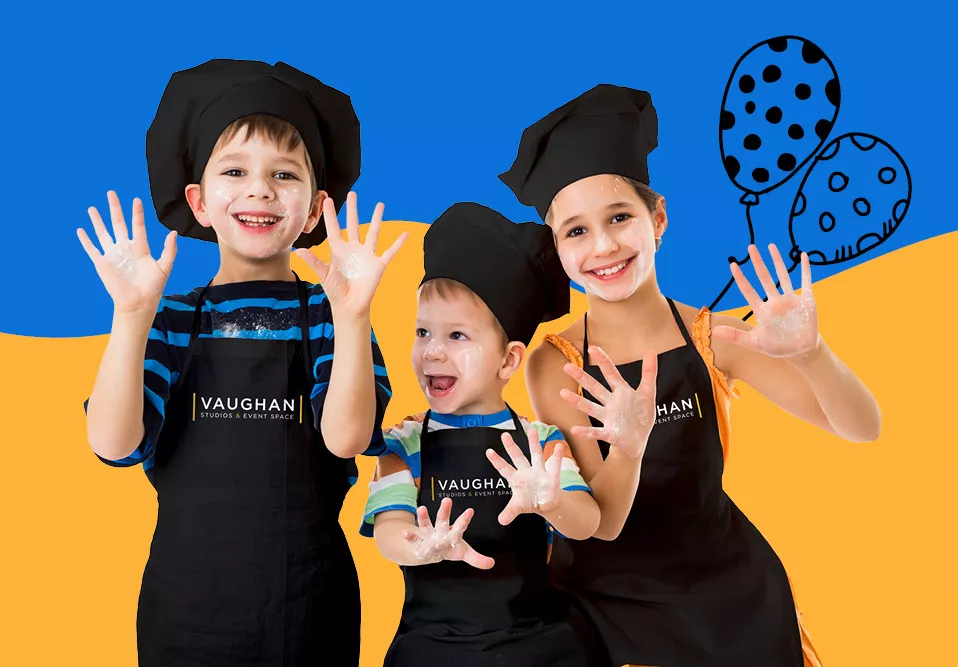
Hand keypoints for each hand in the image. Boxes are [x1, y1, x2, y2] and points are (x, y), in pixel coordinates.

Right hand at [77, 191, 176, 314]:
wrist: (138, 303)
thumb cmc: (153, 287)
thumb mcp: (165, 267)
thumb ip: (169, 250)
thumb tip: (173, 233)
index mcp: (140, 249)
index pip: (138, 226)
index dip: (137, 213)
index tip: (136, 199)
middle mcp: (125, 249)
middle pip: (119, 224)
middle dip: (115, 209)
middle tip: (111, 193)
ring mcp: (113, 255)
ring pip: (103, 233)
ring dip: (97, 221)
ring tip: (92, 208)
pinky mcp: (102, 263)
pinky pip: (92, 249)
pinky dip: (85, 240)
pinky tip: (80, 230)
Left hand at [294, 192, 406, 317]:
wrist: (350, 305)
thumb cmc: (335, 290)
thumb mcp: (323, 274)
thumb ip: (314, 262)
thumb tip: (299, 251)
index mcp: (338, 250)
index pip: (334, 228)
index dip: (330, 215)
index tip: (327, 200)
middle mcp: (353, 249)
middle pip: (354, 224)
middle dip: (353, 209)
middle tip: (353, 194)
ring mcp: (367, 255)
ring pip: (373, 232)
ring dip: (377, 219)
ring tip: (380, 205)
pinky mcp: (378, 264)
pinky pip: (390, 251)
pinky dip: (398, 243)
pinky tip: (405, 234)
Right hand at [403, 497, 494, 568]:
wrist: (431, 551)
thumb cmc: (449, 548)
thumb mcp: (463, 553)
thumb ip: (477, 559)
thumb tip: (491, 564)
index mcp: (453, 533)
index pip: (460, 525)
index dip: (465, 519)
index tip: (470, 510)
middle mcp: (440, 530)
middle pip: (443, 519)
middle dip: (445, 511)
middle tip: (447, 499)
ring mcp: (428, 535)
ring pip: (426, 524)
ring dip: (424, 517)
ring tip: (422, 508)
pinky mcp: (418, 541)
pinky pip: (413, 539)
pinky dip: (410, 536)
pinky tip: (405, 533)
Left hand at [486, 428, 562, 523]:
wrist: (546, 503)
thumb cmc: (529, 501)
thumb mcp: (518, 507)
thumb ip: (509, 512)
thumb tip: (501, 521)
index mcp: (516, 479)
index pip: (504, 469)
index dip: (497, 461)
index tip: (488, 451)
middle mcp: (526, 472)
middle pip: (518, 457)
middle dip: (511, 447)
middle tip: (504, 435)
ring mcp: (539, 472)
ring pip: (536, 455)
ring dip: (534, 443)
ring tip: (532, 430)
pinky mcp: (552, 476)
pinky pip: (555, 464)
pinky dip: (557, 456)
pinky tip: (559, 446)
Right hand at [559, 347, 657, 458]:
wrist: (638, 441)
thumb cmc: (641, 417)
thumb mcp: (648, 394)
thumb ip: (649, 373)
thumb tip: (650, 351)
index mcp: (621, 392)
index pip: (610, 373)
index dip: (602, 361)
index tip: (592, 348)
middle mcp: (611, 403)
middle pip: (594, 387)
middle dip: (581, 377)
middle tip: (566, 367)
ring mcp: (608, 418)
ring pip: (590, 407)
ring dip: (577, 401)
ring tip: (562, 393)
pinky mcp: (609, 433)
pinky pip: (596, 432)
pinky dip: (586, 432)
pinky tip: (575, 429)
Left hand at [713, 244, 819, 358]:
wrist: (800, 352)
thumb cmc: (777, 347)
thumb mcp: (755, 343)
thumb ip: (735, 336)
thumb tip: (714, 332)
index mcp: (762, 310)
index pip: (748, 291)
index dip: (740, 278)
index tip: (733, 264)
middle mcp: (775, 302)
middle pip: (764, 278)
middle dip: (758, 262)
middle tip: (750, 246)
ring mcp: (790, 300)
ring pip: (783, 276)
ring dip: (778, 261)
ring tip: (771, 246)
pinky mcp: (806, 302)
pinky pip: (806, 282)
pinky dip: (806, 270)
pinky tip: (804, 256)